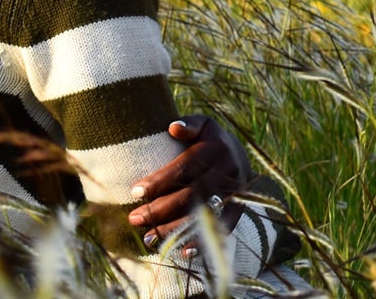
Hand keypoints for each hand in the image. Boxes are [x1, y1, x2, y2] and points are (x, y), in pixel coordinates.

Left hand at [127, 115, 249, 251]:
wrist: (240, 154)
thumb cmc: (209, 140)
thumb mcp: (202, 125)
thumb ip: (188, 124)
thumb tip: (173, 127)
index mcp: (216, 148)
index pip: (184, 168)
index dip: (159, 181)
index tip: (135, 192)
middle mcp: (228, 170)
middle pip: (191, 195)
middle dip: (160, 210)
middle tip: (135, 219)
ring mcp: (235, 192)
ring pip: (203, 215)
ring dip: (175, 230)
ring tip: (148, 238)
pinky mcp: (239, 209)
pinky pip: (221, 229)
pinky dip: (202, 242)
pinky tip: (182, 251)